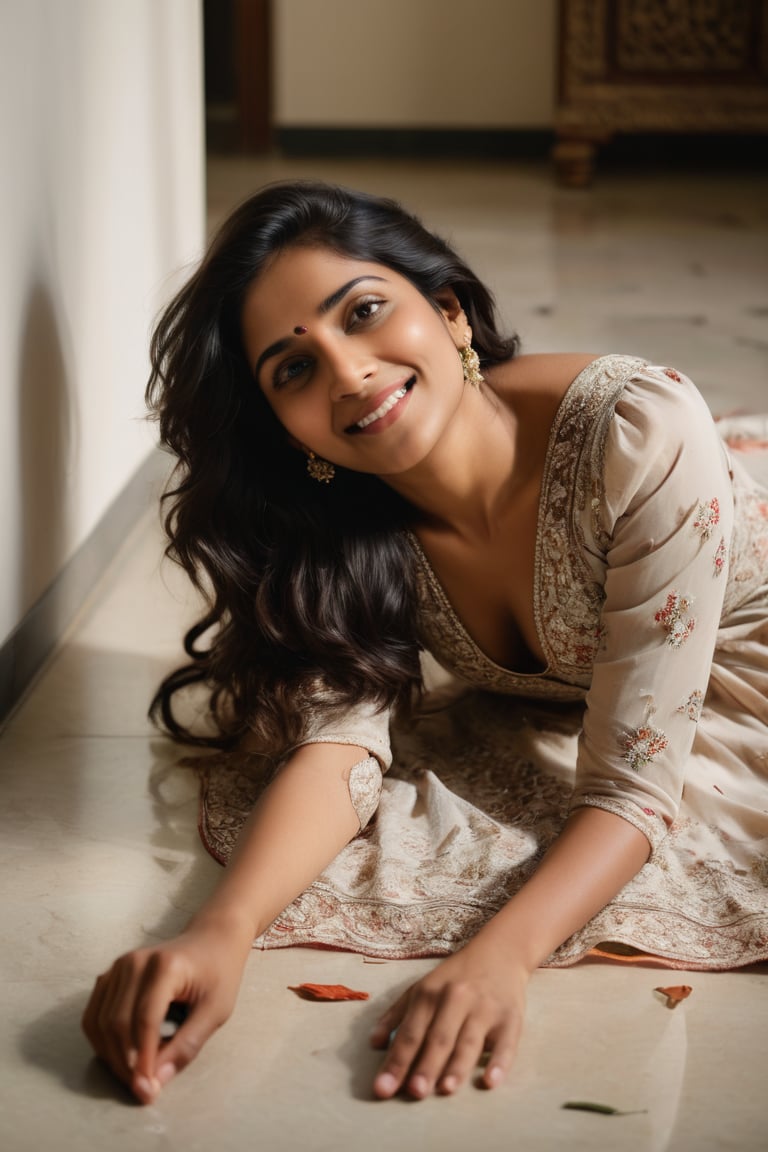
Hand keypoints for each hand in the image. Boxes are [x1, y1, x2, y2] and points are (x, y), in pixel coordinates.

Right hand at [82, 918, 250, 1104]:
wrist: (212, 938)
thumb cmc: (219, 972)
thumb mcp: (216, 1010)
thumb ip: (187, 1045)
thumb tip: (156, 1081)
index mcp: (165, 966)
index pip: (144, 1021)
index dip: (143, 1060)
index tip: (148, 1091)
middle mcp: (136, 962)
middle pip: (117, 1023)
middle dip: (126, 1064)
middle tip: (143, 1090)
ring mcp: (119, 965)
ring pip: (99, 1022)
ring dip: (111, 1056)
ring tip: (133, 1076)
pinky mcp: (110, 974)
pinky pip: (93, 1015)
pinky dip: (102, 1041)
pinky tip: (121, 1055)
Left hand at [369, 935, 527, 1098]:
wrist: (500, 952)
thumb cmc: (454, 977)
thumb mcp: (420, 987)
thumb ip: (395, 1014)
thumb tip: (374, 1044)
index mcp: (429, 993)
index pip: (410, 1033)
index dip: (396, 1061)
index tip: (382, 1089)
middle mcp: (456, 999)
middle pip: (439, 1038)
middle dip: (426, 1066)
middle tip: (414, 1092)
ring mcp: (485, 1008)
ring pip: (469, 1041)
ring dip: (457, 1066)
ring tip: (445, 1089)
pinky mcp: (511, 1017)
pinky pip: (506, 1043)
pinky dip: (499, 1062)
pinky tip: (490, 1081)